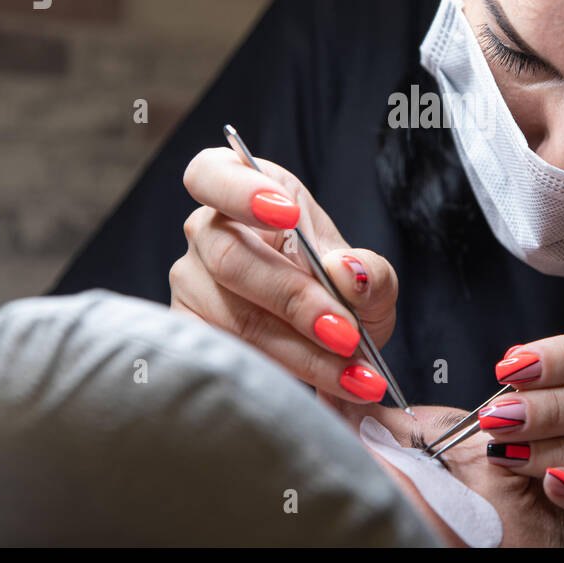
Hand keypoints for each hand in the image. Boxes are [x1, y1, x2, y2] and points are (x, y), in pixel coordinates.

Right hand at [169, 147, 399, 403]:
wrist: (336, 345)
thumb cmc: (343, 293)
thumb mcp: (371, 279)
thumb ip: (369, 273)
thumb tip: (345, 273)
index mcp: (247, 191)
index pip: (212, 174)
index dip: (241, 192)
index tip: (287, 214)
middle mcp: (208, 233)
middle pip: (229, 258)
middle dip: (294, 299)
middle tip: (346, 332)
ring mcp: (192, 286)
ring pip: (233, 318)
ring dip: (301, 350)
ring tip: (355, 371)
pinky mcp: (193, 337)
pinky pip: (232, 358)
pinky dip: (290, 375)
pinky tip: (333, 387)